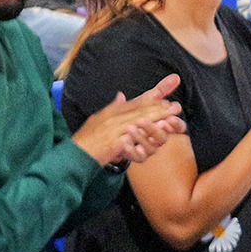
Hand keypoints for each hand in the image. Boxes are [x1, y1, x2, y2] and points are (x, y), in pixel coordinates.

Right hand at [71, 74, 185, 166]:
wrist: (74, 155)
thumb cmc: (86, 140)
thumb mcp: (97, 119)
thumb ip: (112, 108)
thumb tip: (121, 96)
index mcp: (110, 112)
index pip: (135, 102)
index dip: (153, 98)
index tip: (167, 95)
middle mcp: (112, 118)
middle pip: (140, 111)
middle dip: (159, 108)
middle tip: (175, 107)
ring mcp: (113, 130)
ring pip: (140, 123)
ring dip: (157, 121)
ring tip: (171, 120)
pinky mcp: (114, 143)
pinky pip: (133, 140)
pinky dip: (145, 138)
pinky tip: (155, 139)